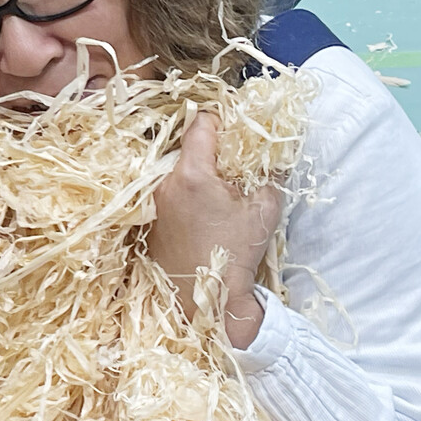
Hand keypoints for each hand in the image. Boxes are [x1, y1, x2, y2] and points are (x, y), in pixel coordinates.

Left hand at [149, 114, 281, 347]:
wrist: (206, 300)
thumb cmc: (236, 255)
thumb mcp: (264, 209)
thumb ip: (269, 174)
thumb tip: (271, 157)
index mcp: (192, 174)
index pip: (200, 124)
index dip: (220, 120)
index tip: (233, 129)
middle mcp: (164, 183)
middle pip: (185, 147)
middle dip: (209, 151)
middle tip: (231, 165)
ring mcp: (153, 203)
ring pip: (175, 170)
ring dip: (195, 173)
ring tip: (217, 193)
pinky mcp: (148, 220)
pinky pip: (166, 193)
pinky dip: (183, 194)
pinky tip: (201, 213)